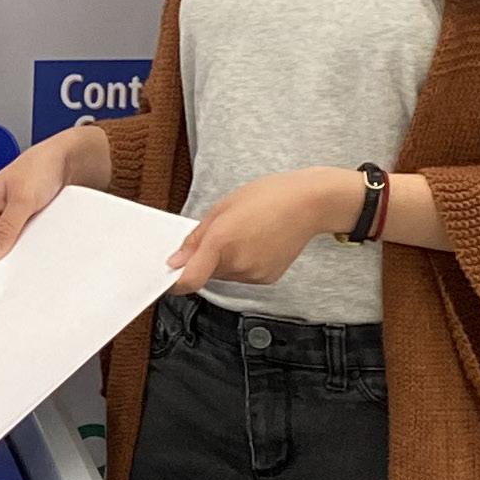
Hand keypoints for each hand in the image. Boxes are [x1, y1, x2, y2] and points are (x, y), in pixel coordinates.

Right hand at [0, 125, 112, 261]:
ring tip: (28, 254)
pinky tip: (39, 248)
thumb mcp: (22, 198)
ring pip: (6, 245)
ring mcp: (12, 219)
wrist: (72, 159)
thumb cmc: (42, 166)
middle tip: (12, 265)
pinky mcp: (29, 223)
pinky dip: (30, 247)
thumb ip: (6, 227)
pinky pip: (23, 242)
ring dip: (16, 252)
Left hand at [167, 168, 364, 293]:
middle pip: (206, 273)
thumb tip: (176, 261)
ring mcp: (254, 274)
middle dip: (204, 260)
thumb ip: (195, 238)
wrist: (310, 203)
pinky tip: (256, 243)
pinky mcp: (267, 278)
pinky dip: (242, 264)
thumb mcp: (222, 208)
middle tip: (218, 236)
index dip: (175, 282)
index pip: (189, 280)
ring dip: (223, 261)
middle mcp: (238, 263)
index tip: (169, 277)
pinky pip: (243, 276)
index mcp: (221, 241)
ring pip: (224, 275)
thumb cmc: (268, 197)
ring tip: (243, 235)